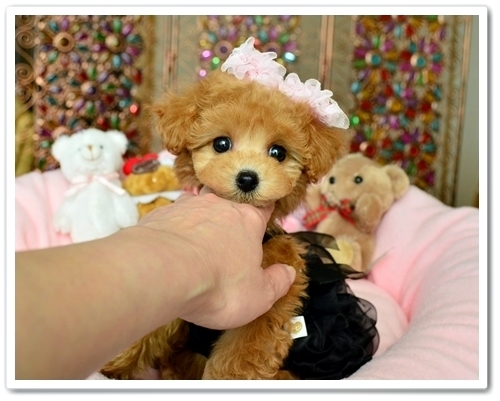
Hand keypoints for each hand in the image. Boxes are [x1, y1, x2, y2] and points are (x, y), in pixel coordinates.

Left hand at [136, 188, 295, 329]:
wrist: (162, 272)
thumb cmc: (218, 285)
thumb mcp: (259, 296)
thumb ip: (277, 282)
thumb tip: (289, 272)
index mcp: (248, 221)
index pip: (263, 209)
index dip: (264, 213)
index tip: (264, 217)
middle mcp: (218, 206)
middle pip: (228, 204)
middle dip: (228, 218)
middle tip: (225, 240)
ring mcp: (187, 207)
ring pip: (197, 206)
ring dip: (198, 220)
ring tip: (194, 243)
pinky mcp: (159, 215)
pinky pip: (170, 219)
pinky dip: (172, 230)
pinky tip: (168, 248)